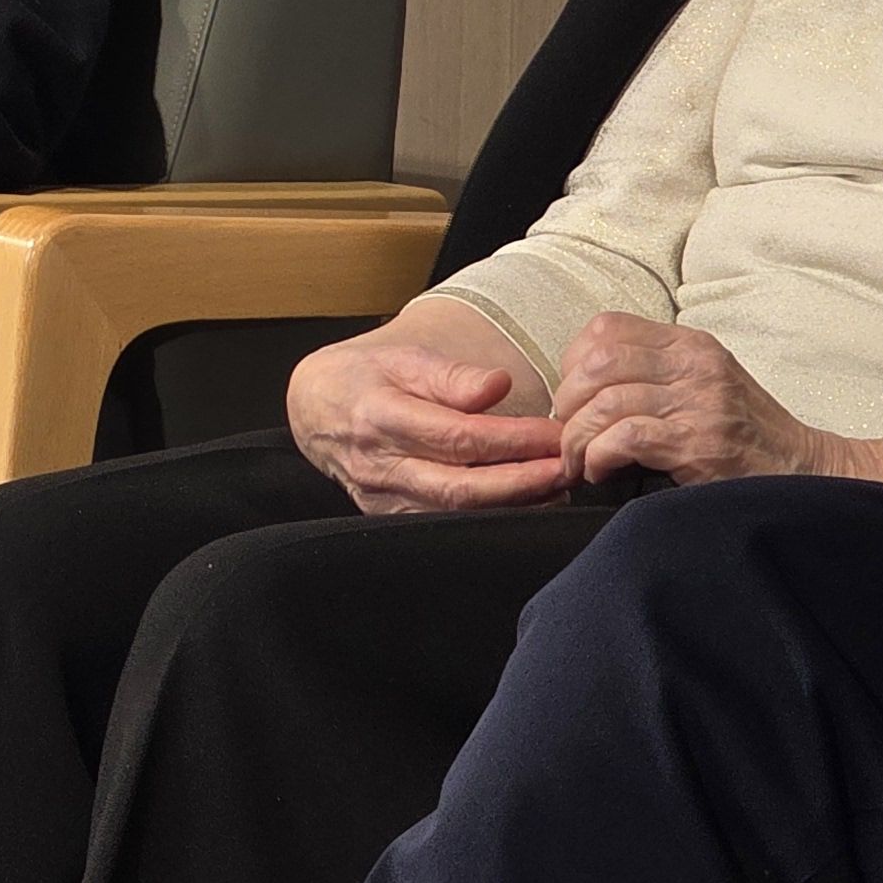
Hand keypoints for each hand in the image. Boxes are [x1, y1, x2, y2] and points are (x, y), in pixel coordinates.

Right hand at [287, 325, 569, 514]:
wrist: (313, 409)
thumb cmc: (364, 377)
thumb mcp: (400, 358)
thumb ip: (449, 375)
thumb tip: (497, 385)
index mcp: (380, 416)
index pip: (457, 436)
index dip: (512, 439)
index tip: (554, 433)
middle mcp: (380, 465)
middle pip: (461, 486)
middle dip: (523, 482)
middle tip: (568, 468)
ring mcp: (383, 498)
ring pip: (457, 513)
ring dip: (514, 504)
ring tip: (558, 486)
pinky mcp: (390, 517)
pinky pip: (446, 524)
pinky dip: (490, 518)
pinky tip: (524, 505)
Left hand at [548, 315, 831, 487]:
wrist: (807, 472)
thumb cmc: (747, 434)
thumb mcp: (706, 383)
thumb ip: (655, 371)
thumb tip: (583, 385)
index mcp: (690, 345)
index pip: (607, 328)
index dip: (573, 361)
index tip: (573, 397)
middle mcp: (694, 365)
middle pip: (596, 362)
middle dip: (568, 402)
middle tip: (568, 434)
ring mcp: (698, 402)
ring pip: (604, 401)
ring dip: (577, 437)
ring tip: (579, 461)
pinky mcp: (699, 443)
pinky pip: (625, 437)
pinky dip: (598, 455)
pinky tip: (601, 471)